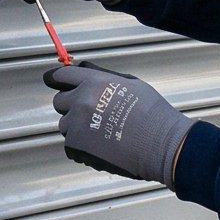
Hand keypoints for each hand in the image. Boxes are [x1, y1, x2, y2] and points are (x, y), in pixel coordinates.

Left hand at [44, 62, 193, 185]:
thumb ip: (102, 77)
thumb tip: (84, 72)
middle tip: (91, 114)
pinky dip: (81, 147)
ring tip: (101, 133)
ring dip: (77, 128)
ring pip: (64, 125)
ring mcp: (77, 125)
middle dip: (71, 106)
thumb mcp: (131, 84)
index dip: (60, 79)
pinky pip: (70, 145)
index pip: (63, 75)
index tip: (57, 82)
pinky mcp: (77, 147)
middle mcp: (82, 101)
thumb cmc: (153, 115)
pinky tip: (102, 146)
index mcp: (95, 83)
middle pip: (59, 101)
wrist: (161, 145)